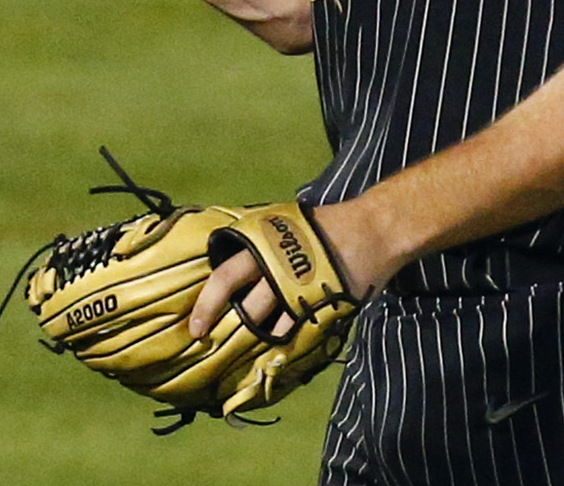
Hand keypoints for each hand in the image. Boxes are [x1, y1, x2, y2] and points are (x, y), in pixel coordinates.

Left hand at [186, 202, 387, 340]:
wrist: (368, 231)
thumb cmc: (318, 226)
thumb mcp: (277, 224)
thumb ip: (254, 243)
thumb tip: (223, 263)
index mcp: (260, 246)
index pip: (225, 278)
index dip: (206, 304)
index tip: (194, 327)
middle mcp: (275, 270)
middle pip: (246, 308)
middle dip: (224, 326)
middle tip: (208, 340)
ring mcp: (299, 292)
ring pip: (269, 323)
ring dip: (258, 333)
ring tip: (252, 337)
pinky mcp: (320, 306)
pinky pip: (295, 329)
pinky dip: (284, 336)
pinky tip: (279, 339)